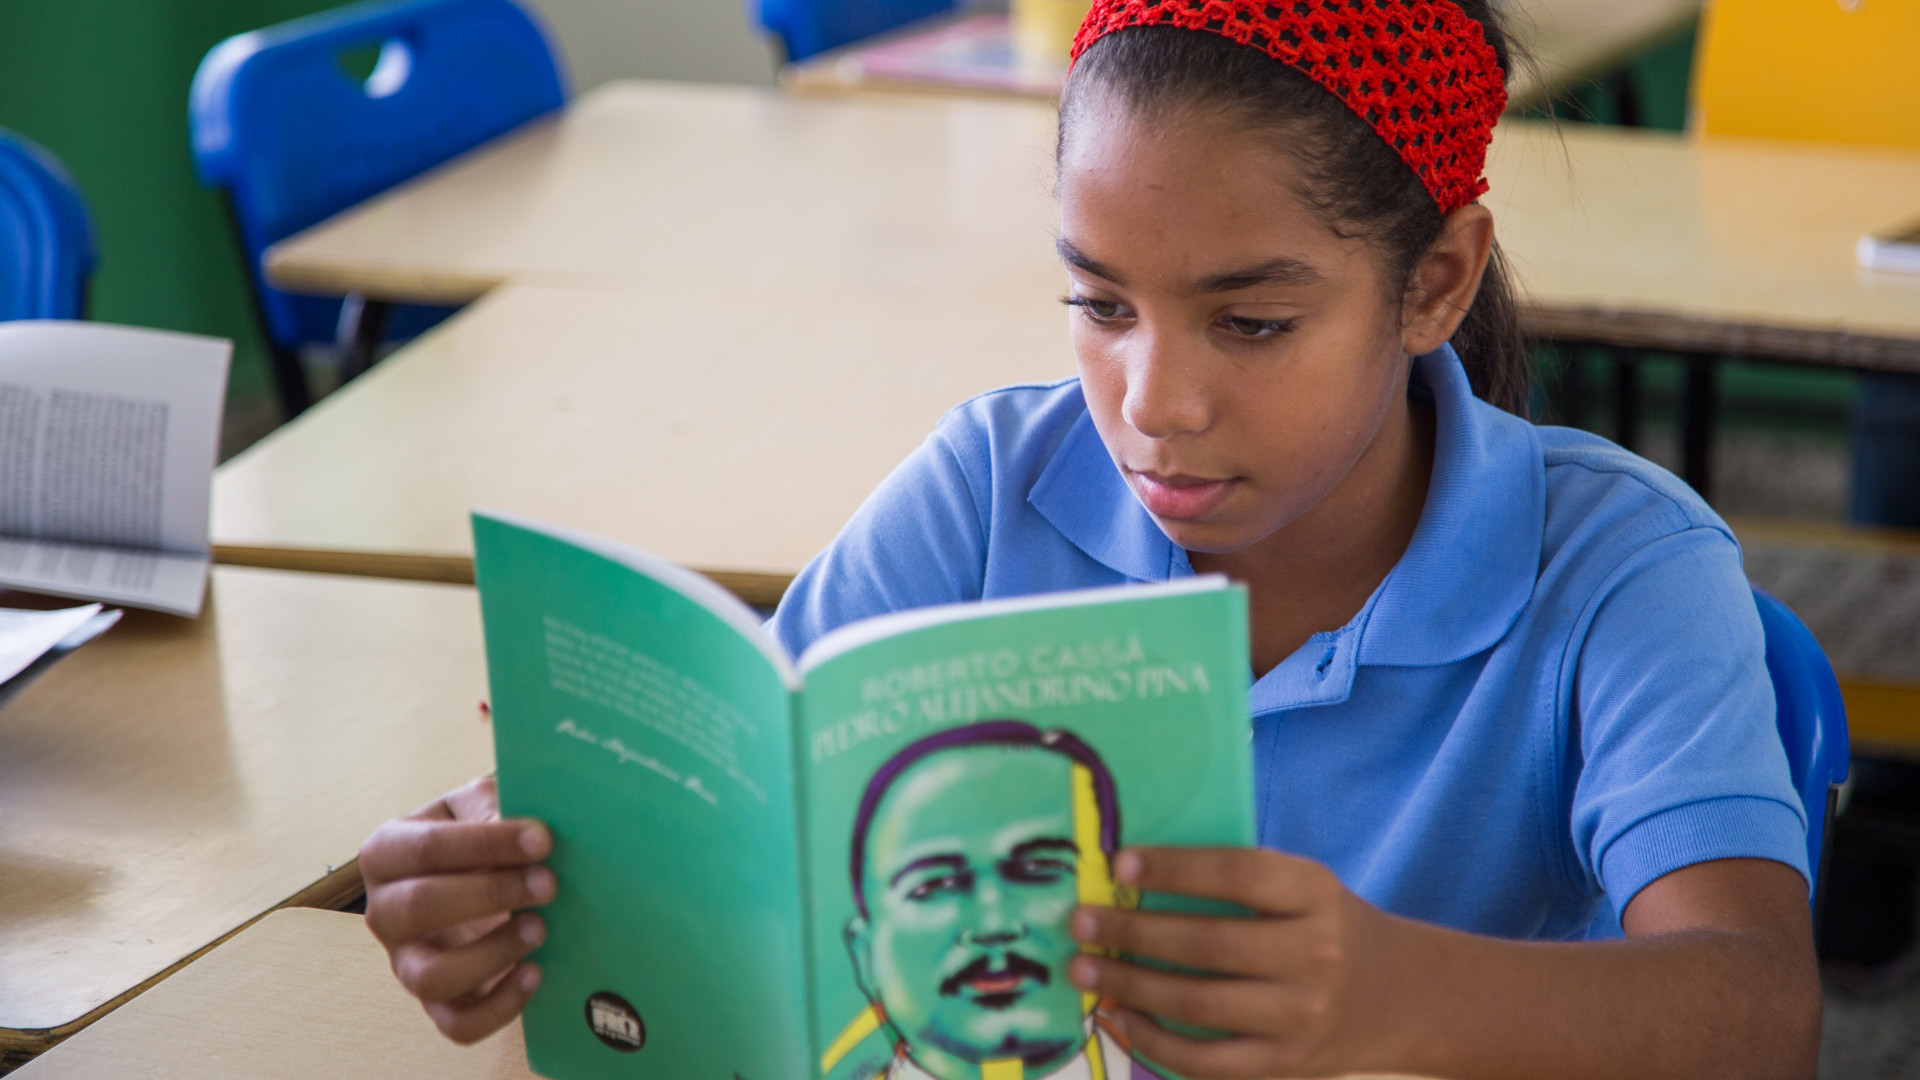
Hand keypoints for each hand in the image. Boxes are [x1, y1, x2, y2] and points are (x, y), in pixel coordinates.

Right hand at [360, 776, 556, 1043]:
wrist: (491, 871)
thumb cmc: (482, 830)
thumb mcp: (482, 802)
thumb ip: (492, 805)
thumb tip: (518, 827)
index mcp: (387, 852)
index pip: (424, 848)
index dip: (484, 844)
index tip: (542, 839)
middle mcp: (386, 911)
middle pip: (419, 907)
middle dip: (490, 894)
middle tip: (549, 882)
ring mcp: (407, 962)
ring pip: (431, 976)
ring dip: (491, 954)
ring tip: (540, 928)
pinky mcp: (439, 1001)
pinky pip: (457, 1023)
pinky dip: (499, 1006)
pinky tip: (535, 973)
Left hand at [1066, 846, 1397, 1078]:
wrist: (1401, 998)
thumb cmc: (1328, 927)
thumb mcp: (1304, 888)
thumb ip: (1237, 881)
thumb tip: (1133, 878)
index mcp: (1315, 894)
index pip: (1239, 874)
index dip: (1176, 869)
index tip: (1120, 864)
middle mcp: (1313, 956)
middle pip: (1208, 944)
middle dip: (1132, 932)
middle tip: (1080, 920)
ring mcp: (1300, 1019)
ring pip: (1198, 1004)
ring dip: (1129, 985)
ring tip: (1083, 967)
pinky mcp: (1284, 1067)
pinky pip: (1206, 1062)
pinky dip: (1153, 1041)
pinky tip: (1117, 1016)